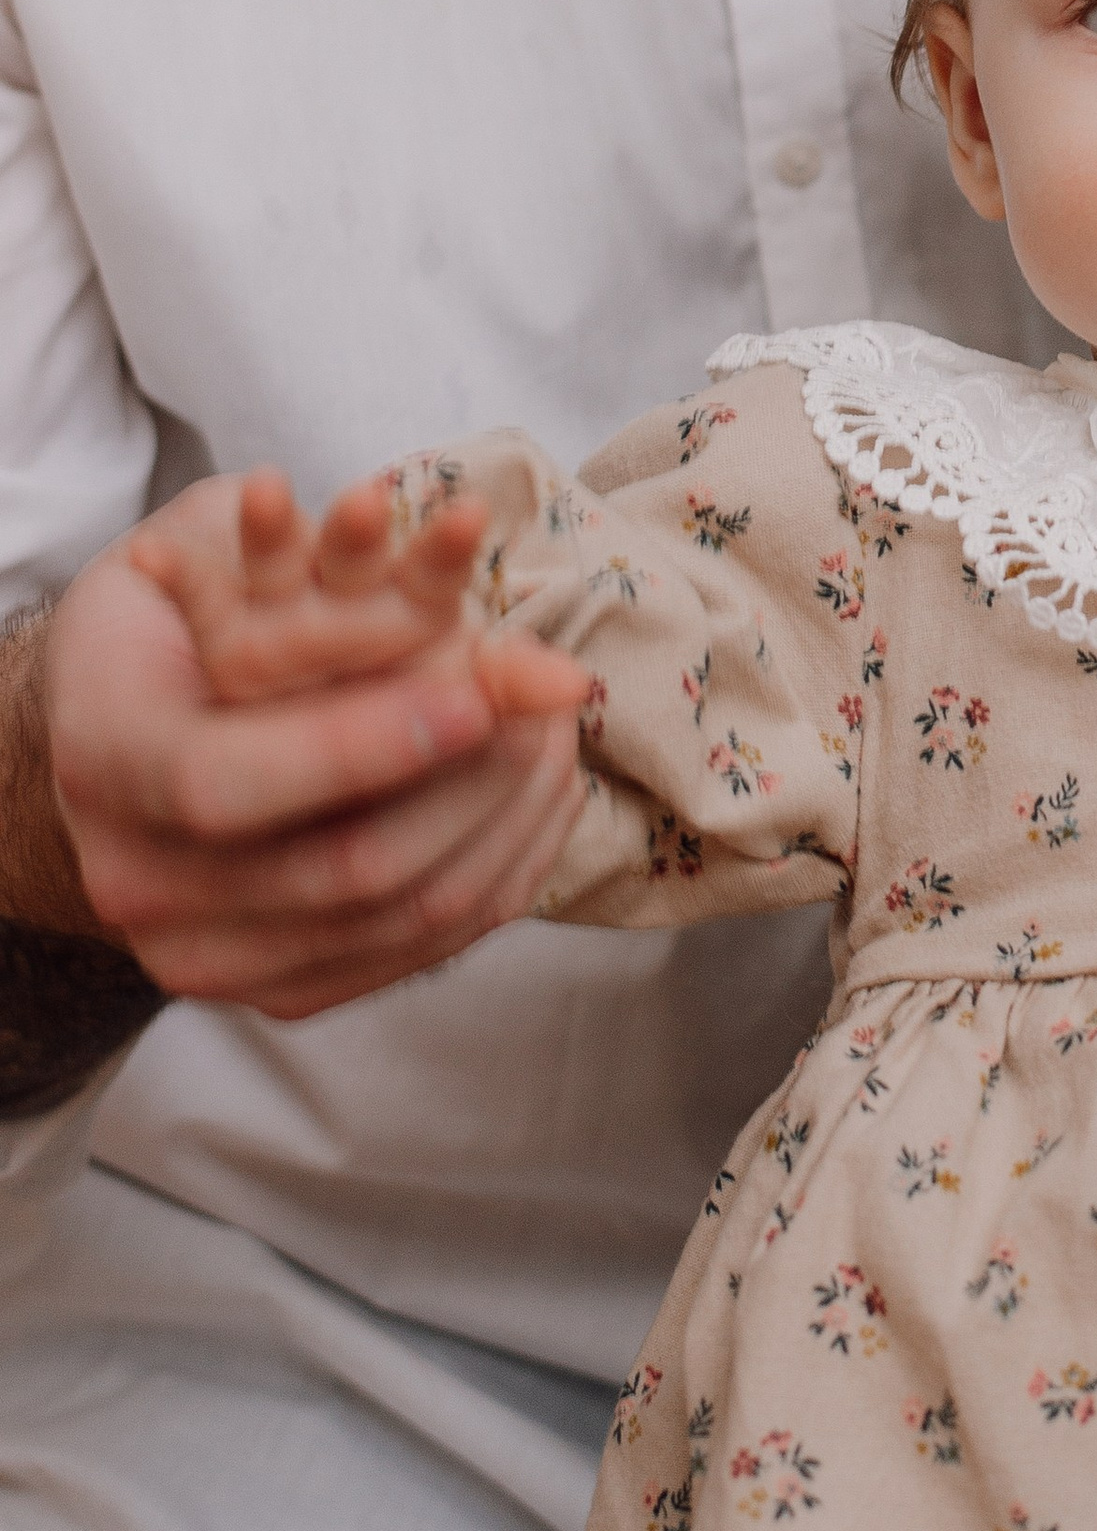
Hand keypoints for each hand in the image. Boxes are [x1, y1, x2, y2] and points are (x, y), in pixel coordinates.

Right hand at [44, 469, 588, 1021]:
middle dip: (481, 778)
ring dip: (514, 819)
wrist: (131, 714)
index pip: (226, 783)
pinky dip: (507, 865)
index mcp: (104, 756)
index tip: (476, 694)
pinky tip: (544, 789)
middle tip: (553, 696)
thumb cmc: (182, 601)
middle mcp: (137, 880)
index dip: (360, 745)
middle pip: (344, 870)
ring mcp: (204, 953)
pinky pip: (424, 949)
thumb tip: (515, 618)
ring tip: (559, 727)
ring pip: (405, 917)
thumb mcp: (238, 540)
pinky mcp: (279, 990)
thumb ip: (354, 563)